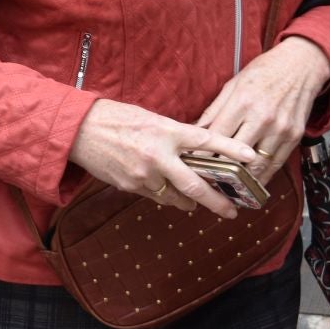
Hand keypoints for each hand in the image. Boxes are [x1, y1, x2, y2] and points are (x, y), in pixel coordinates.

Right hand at [68, 98, 261, 219]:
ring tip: (197, 204)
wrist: (77, 130)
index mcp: (166, 132)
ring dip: (189, 202)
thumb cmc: (113, 118)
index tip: (252, 158)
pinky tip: (165, 192)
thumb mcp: (149, 118)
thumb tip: (194, 149)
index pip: (206, 141)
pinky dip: (164, 195)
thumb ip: (173, 134)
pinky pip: (155, 196)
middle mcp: (158, 155)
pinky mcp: (130, 186)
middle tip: (231, 211)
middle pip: (196, 185)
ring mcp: (144, 174)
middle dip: (217, 202)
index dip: (231, 150)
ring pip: (176, 197)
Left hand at [197, 37, 329, 183]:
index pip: (217, 136)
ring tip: (226, 190)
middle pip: (236, 155)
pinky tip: (250, 184)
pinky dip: (262, 176)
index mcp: (242, 102)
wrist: (301, 66)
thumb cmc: (262, 73)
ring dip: (241, 181)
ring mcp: (280, 129)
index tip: (190, 165)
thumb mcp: (233, 85)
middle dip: (219, 171)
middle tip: (206, 182)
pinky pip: (276, 164)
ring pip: (257, 165)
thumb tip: (194, 130)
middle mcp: (262, 118)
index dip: (202, 153)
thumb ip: (214, 110)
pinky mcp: (294, 137)